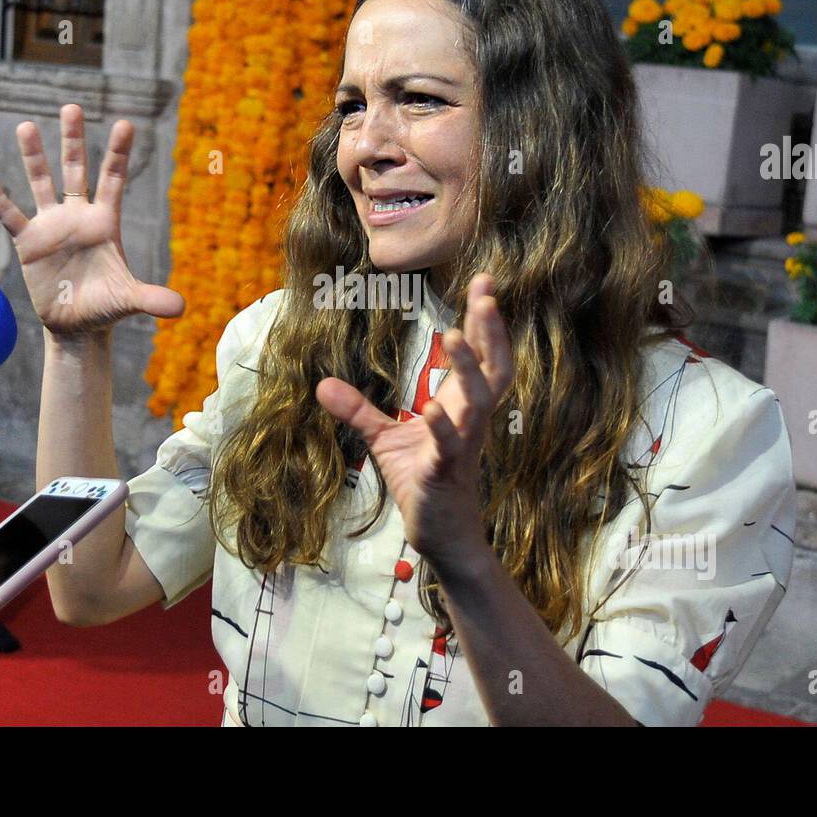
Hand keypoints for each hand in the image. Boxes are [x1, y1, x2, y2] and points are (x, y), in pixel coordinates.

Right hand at [0, 104, 184, 333]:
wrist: (76, 325)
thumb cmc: (106, 306)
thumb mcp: (129, 300)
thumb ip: (152, 298)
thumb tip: (181, 308)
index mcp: (105, 222)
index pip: (113, 180)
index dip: (118, 153)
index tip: (126, 123)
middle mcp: (78, 216)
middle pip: (76, 170)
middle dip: (74, 140)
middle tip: (72, 107)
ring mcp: (51, 226)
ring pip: (42, 183)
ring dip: (34, 157)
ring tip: (26, 125)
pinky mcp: (28, 243)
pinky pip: (10, 216)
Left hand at [315, 273, 512, 567]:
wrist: (441, 535)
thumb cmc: (421, 480)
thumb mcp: (384, 439)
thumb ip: (358, 409)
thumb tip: (322, 383)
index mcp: (462, 406)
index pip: (481, 355)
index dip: (483, 320)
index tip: (484, 281)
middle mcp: (470, 420)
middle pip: (494, 368)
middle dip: (492, 330)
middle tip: (486, 292)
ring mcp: (463, 445)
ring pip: (478, 402)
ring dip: (469, 368)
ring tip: (454, 333)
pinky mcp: (446, 472)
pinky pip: (450, 446)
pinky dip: (443, 426)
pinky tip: (433, 406)